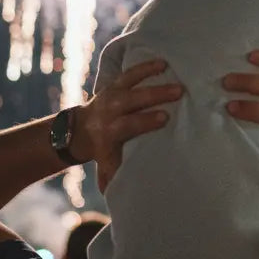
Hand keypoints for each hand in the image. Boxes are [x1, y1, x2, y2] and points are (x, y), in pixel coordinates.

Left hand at [78, 59, 182, 193]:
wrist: (79, 129)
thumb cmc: (102, 149)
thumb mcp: (106, 163)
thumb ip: (114, 175)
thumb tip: (118, 196)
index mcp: (109, 131)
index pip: (128, 124)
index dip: (145, 121)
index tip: (165, 118)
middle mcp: (109, 110)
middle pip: (133, 99)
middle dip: (154, 95)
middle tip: (178, 91)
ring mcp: (111, 94)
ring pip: (131, 82)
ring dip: (151, 75)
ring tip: (171, 70)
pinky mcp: (114, 84)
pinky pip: (129, 73)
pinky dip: (144, 66)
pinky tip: (163, 62)